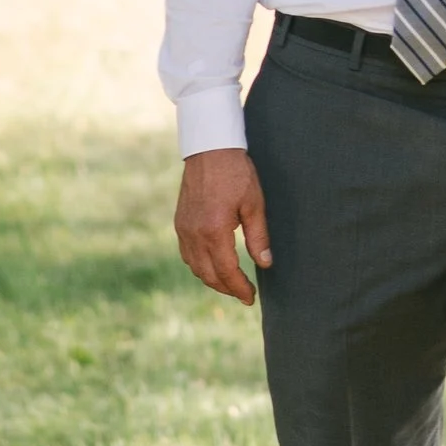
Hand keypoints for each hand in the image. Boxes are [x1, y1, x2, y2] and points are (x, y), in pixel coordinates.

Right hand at [174, 146, 272, 303]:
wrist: (209, 148)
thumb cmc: (236, 173)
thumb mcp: (254, 204)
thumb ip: (258, 237)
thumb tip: (265, 263)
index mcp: (214, 231)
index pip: (227, 272)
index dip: (240, 288)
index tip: (251, 297)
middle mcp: (194, 234)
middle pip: (208, 275)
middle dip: (227, 289)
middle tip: (244, 294)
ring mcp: (183, 229)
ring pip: (195, 268)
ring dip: (212, 279)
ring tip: (231, 283)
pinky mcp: (180, 222)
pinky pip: (187, 255)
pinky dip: (200, 266)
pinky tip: (212, 264)